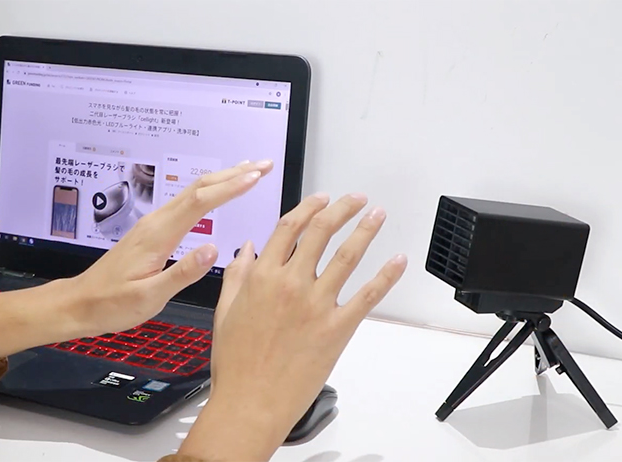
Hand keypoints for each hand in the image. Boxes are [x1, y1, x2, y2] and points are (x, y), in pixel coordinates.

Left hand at [0, 159, 273, 358]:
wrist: (80, 303)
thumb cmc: (113, 304)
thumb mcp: (149, 297)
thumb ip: (182, 273)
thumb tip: (216, 249)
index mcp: (159, 234)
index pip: (201, 202)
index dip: (231, 186)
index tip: (257, 176)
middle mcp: (158, 221)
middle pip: (199, 187)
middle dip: (234, 173)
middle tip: (265, 164)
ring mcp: (155, 222)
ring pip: (193, 191)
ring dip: (224, 178)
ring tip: (251, 170)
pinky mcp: (154, 229)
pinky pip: (187, 201)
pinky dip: (210, 190)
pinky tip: (219, 192)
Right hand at [179, 193, 406, 460]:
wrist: (250, 402)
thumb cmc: (235, 363)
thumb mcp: (224, 312)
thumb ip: (236, 275)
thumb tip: (245, 248)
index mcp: (262, 276)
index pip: (289, 227)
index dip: (309, 208)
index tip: (322, 199)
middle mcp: (291, 283)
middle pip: (321, 232)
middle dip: (342, 209)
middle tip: (357, 200)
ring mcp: (316, 304)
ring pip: (346, 256)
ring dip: (365, 230)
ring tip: (377, 214)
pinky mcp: (337, 328)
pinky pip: (366, 295)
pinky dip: (385, 276)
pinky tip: (397, 260)